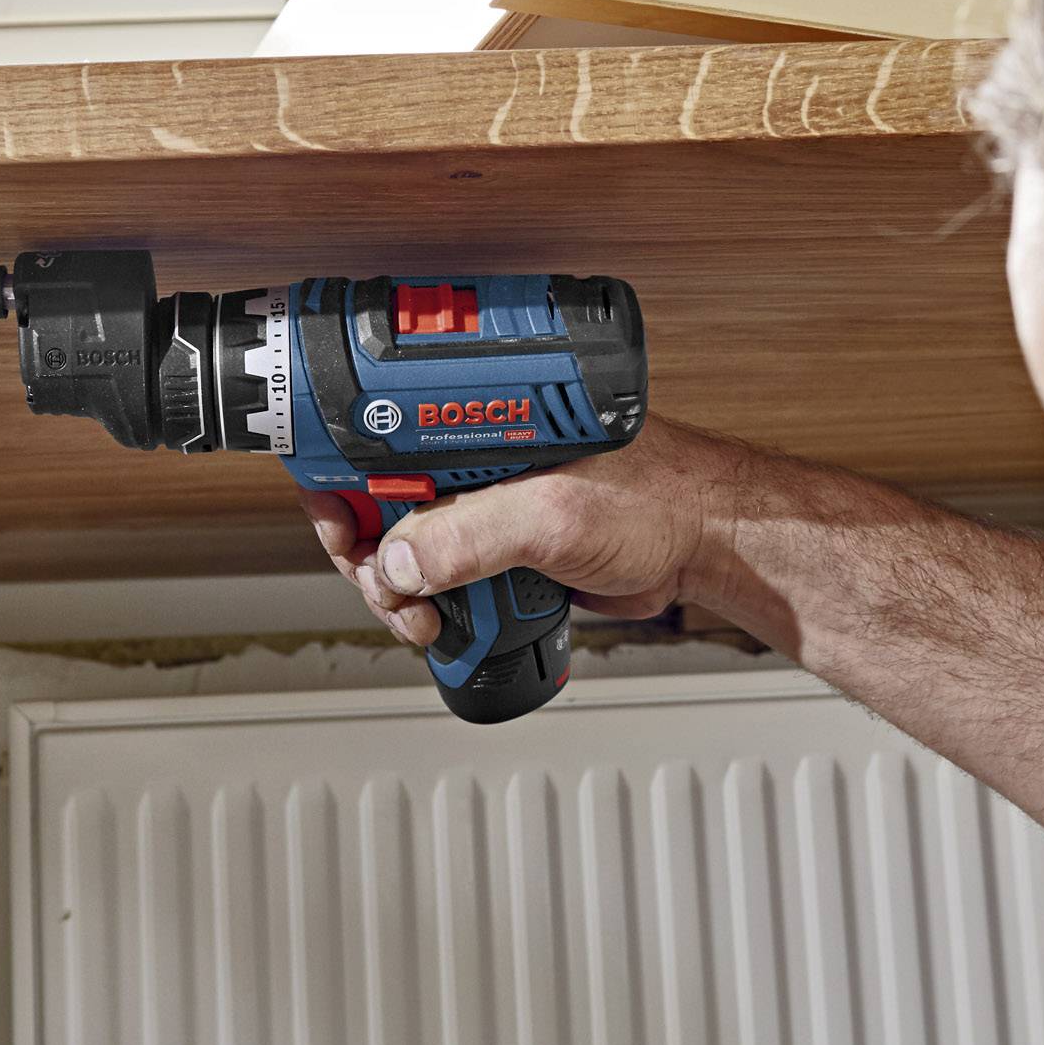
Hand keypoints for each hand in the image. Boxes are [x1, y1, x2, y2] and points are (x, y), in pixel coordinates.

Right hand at [301, 415, 749, 645]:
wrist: (705, 546)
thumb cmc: (659, 498)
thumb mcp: (553, 515)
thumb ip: (469, 536)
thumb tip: (398, 563)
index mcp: (479, 419)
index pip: (376, 434)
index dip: (340, 478)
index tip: (338, 524)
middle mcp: (476, 454)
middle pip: (378, 500)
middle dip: (368, 555)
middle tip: (388, 590)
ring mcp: (488, 503)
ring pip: (405, 550)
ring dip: (398, 593)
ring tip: (423, 620)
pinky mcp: (503, 545)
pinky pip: (442, 577)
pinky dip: (429, 607)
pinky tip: (442, 625)